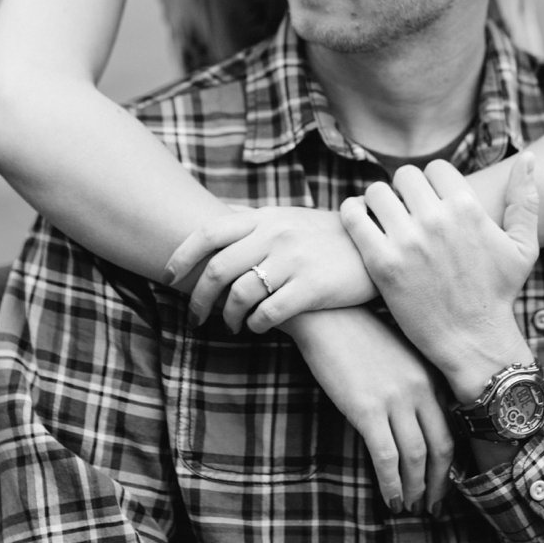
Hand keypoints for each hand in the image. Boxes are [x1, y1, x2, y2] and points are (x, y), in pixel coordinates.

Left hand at [169, 206, 376, 332]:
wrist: (376, 245)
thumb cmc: (326, 236)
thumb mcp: (289, 218)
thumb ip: (254, 223)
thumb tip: (214, 224)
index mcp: (266, 217)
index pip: (209, 232)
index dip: (182, 256)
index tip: (167, 276)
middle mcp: (275, 234)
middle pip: (218, 269)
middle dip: (199, 298)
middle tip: (196, 317)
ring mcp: (294, 260)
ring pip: (240, 295)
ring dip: (229, 317)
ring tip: (233, 326)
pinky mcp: (312, 287)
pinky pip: (269, 314)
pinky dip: (257, 326)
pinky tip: (259, 328)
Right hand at [285, 307, 453, 515]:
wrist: (326, 313)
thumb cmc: (357, 333)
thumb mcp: (398, 354)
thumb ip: (415, 382)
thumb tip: (419, 421)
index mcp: (428, 374)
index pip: (450, 428)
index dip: (448, 463)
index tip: (442, 481)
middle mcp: (419, 387)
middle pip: (441, 447)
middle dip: (438, 482)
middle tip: (431, 504)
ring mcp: (394, 398)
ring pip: (416, 457)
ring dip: (414, 489)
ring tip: (408, 506)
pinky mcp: (366, 408)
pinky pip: (386, 457)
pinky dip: (391, 484)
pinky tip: (389, 498)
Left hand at [341, 153, 538, 398]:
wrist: (473, 343)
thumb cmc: (498, 293)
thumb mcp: (523, 246)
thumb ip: (526, 198)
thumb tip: (530, 155)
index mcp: (468, 208)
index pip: (435, 168)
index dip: (433, 183)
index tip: (431, 201)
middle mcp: (437, 220)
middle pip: (405, 175)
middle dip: (406, 191)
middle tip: (407, 210)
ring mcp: (408, 241)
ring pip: (377, 191)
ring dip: (380, 202)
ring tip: (385, 218)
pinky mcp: (382, 263)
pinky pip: (354, 216)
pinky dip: (353, 212)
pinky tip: (361, 221)